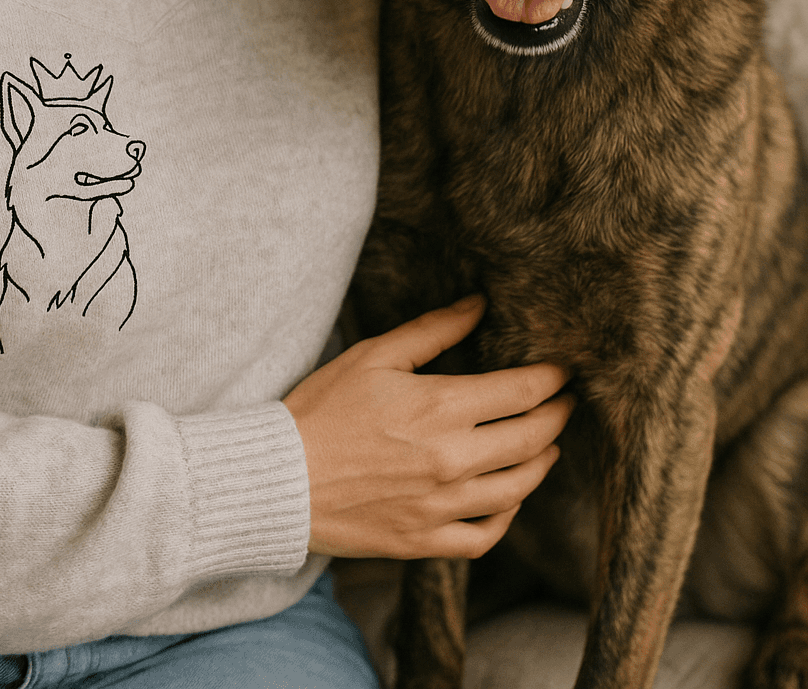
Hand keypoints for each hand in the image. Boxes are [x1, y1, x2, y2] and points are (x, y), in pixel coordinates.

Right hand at [283, 297, 572, 559]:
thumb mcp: (375, 356)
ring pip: (518, 488)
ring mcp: (441, 505)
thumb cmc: (322, 409)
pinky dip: (507, 515)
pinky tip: (509, 497)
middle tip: (565, 402)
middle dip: (556, 416)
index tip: (564, 369)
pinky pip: (486, 535)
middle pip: (531, 438)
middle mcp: (451, 460)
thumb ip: (433, 331)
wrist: (279, 478)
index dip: (551, 379)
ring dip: (541, 462)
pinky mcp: (426, 539)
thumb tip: (478, 305)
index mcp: (440, 408)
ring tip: (547, 445)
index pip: (521, 392)